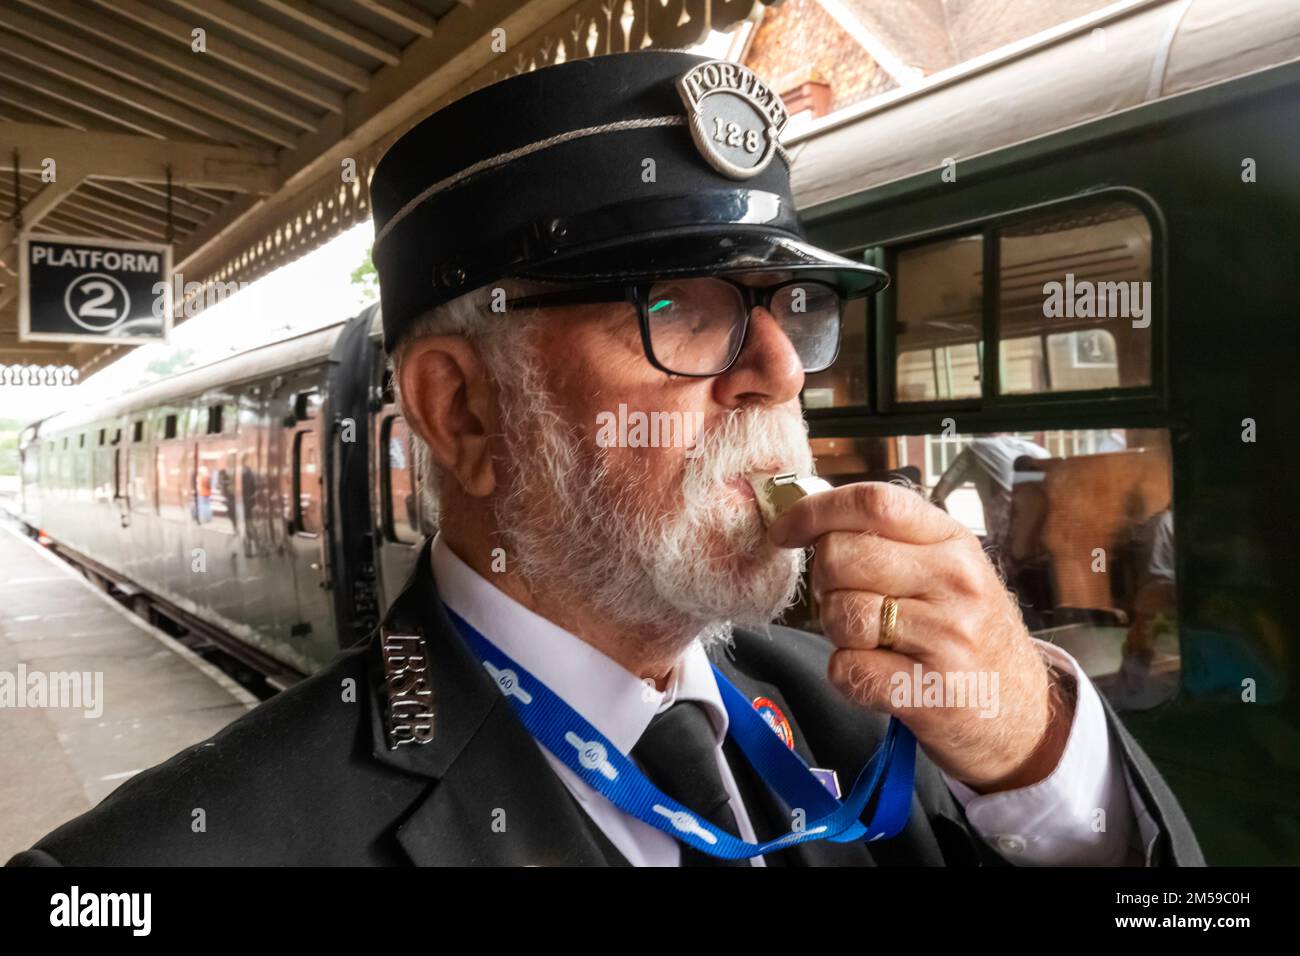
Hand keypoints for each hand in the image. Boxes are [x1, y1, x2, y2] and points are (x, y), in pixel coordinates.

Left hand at [768, 481, 1073, 792]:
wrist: (1025, 713)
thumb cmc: (971, 635)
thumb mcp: (949, 570)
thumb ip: (890, 540)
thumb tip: (810, 520)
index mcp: (953, 541)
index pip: (874, 501)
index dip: (814, 511)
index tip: (785, 530)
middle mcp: (956, 581)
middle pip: (842, 555)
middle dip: (826, 581)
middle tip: (850, 601)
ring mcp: (947, 638)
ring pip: (841, 613)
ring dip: (838, 631)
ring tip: (874, 641)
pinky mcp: (930, 692)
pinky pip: (847, 669)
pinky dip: (847, 675)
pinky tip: (879, 675)